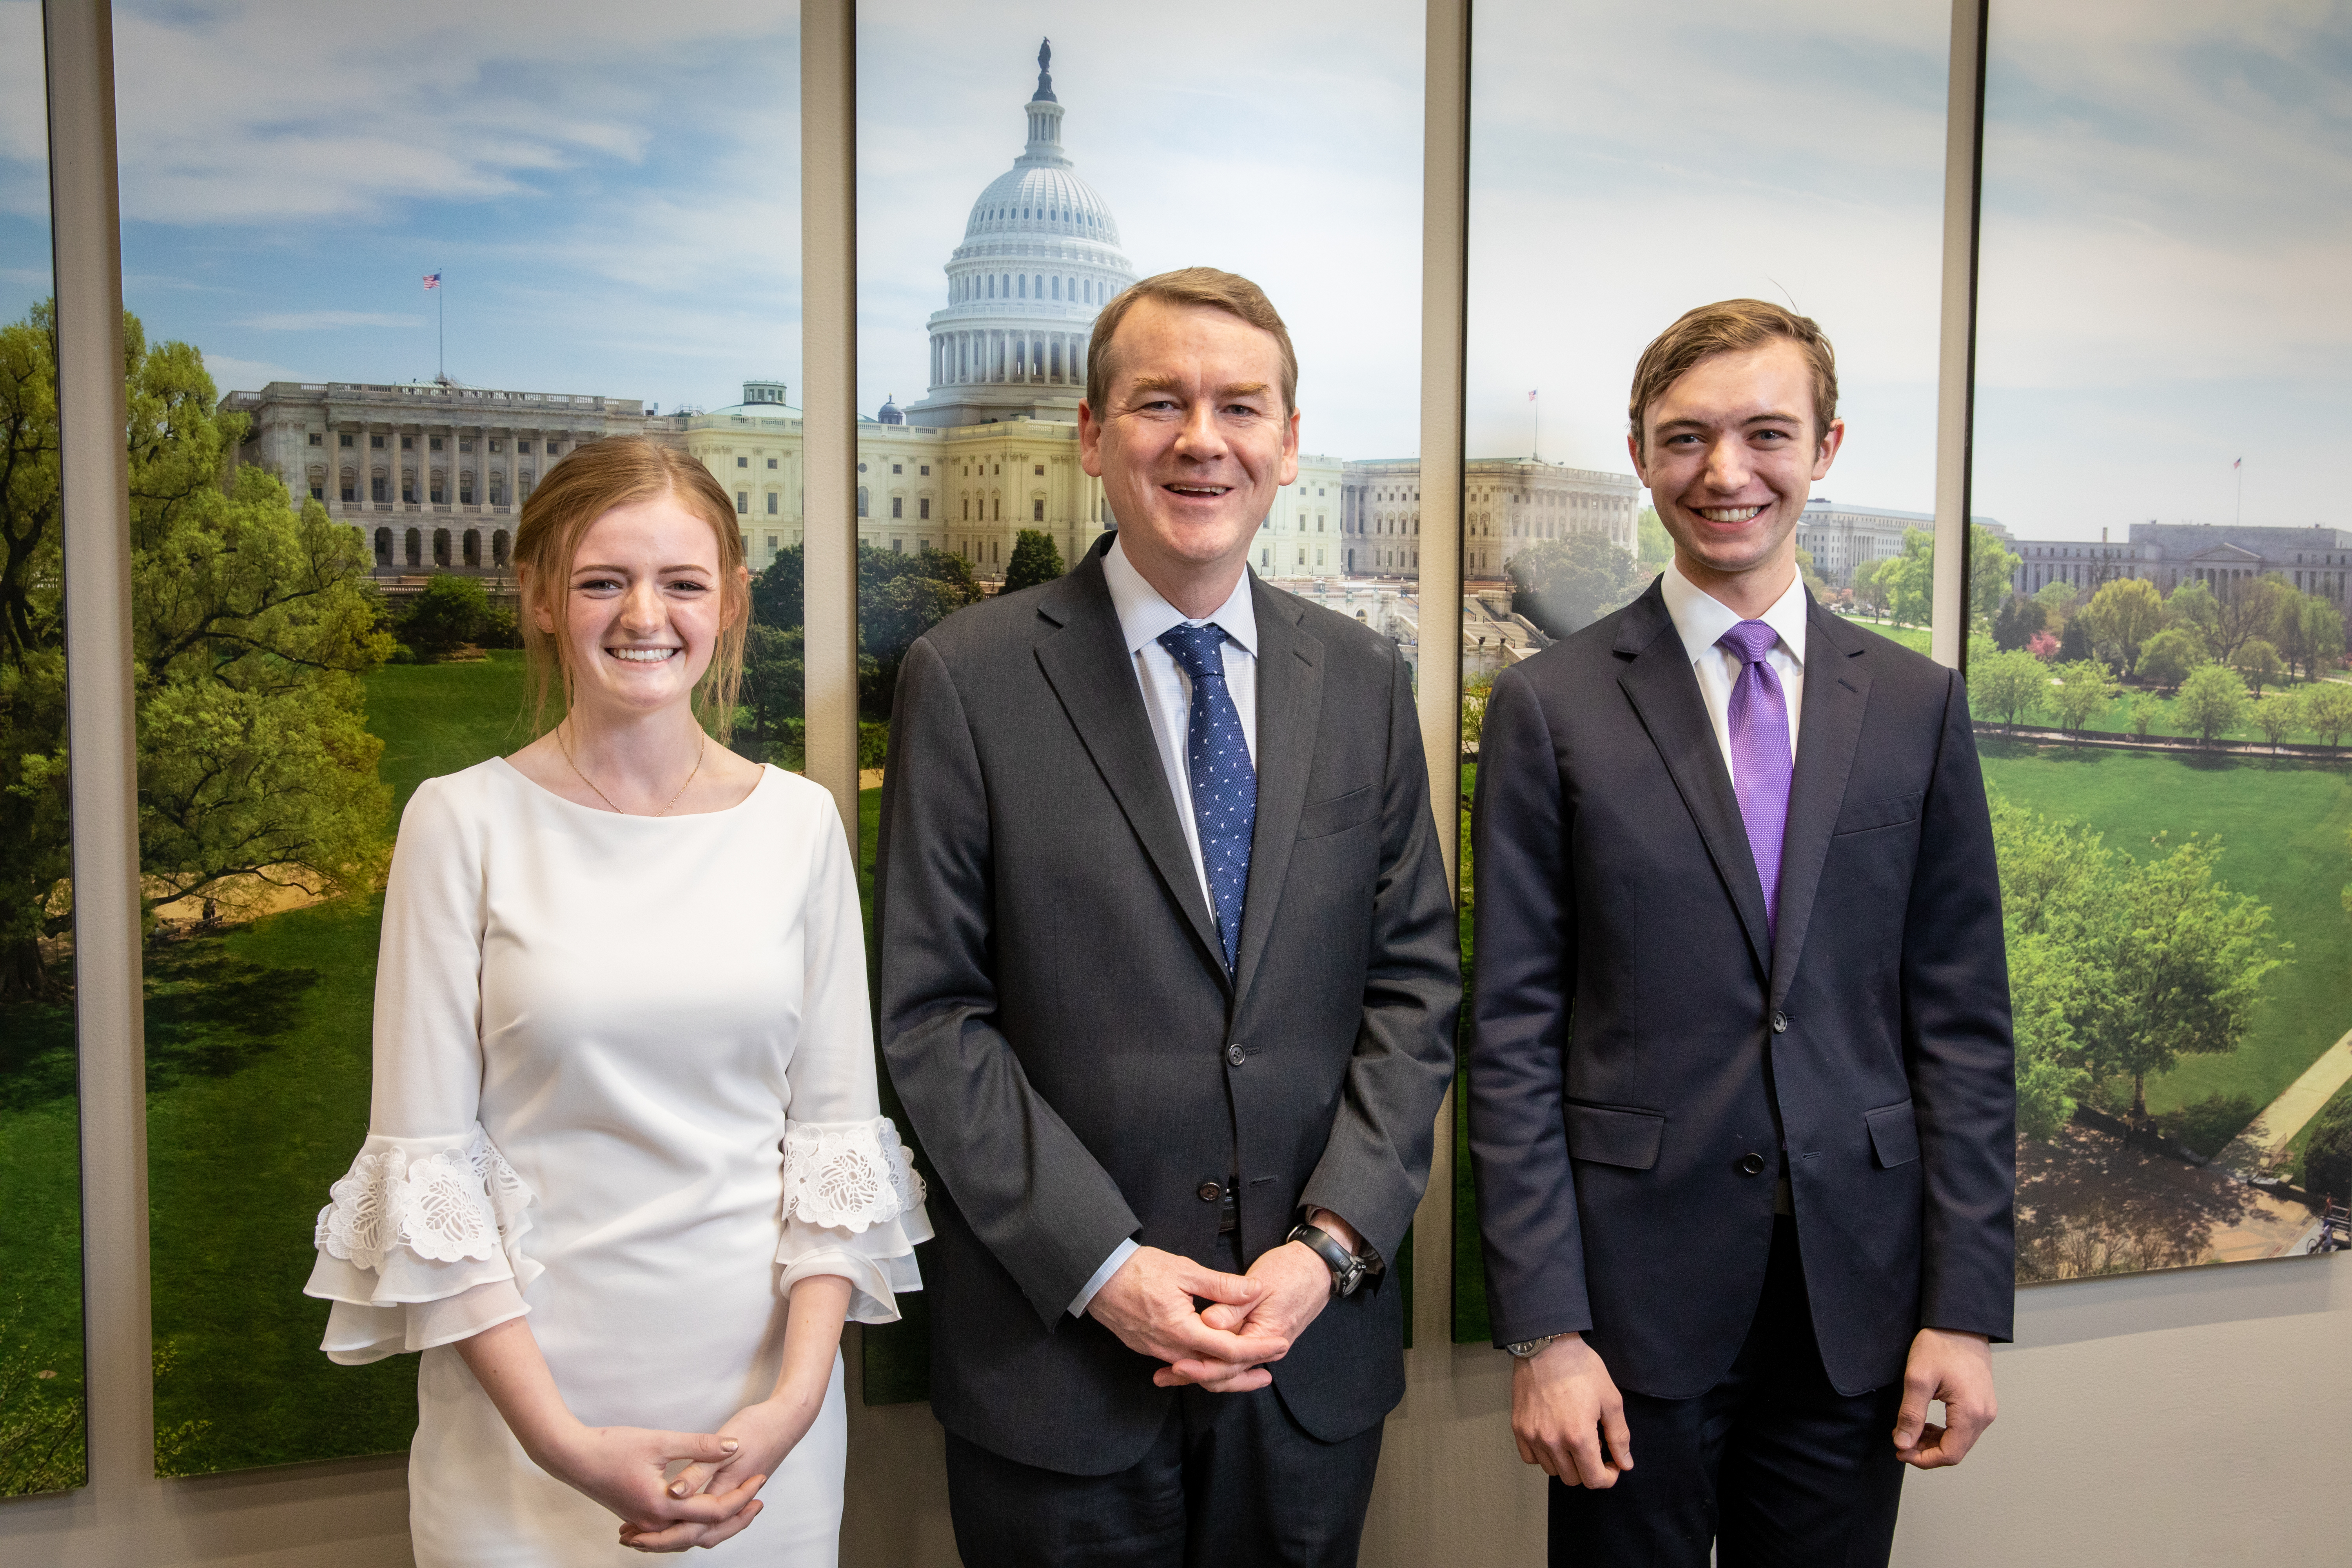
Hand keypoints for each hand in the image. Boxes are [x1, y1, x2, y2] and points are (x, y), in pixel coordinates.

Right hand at [531, 1422, 763, 1548]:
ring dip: (715, 1523)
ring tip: (740, 1506)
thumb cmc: (612, 1447)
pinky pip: (674, 1530)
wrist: (572, 1458)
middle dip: (735, 1517)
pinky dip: (694, 1523)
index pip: (713, 1510)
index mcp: (663, 1505)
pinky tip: (705, 1509)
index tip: (761, 1477)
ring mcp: (645, 1523)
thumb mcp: (660, 1441)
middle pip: (705, 1531)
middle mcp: (654, 1522)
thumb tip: (735, 1446)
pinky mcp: (639, 1517)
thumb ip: (700, 1446)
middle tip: (759, 1500)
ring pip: (688, 1534)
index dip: (741, 1495)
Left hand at [619, 1380, 828, 1551]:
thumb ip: (698, 1471)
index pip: (690, 1528)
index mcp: (725, 1492)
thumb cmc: (760, 1427)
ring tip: (645, 1532)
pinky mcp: (735, 1488)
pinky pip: (710, 1517)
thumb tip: (673, 1494)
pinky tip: (675, 1513)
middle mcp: (728, 1500)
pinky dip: (689, 1522)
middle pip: (696, 1536)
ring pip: (704, 1530)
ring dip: (675, 1534)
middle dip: (662, 1542)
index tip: (631, 1534)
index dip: (659, 1536)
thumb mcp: (726, 1445)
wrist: (789, 1419)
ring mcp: (733, 1496)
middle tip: (631, 1539)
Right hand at [1087, 1245, 1269, 1381]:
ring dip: (1224, 1371)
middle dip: (1245, 1374)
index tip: (1280, 1344)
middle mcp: (1169, 1348)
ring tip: (1249, 1368)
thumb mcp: (1184, 1270)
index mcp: (1181, 1329)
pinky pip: (1181, 1364)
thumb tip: (1254, 1290)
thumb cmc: (1138, 1269)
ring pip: (1197, 1371)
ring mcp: (1156, 1351)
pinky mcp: (1148, 1348)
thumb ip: (1221, 1285)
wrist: (1096, 1275)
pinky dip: (1202, 1365)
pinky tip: (1213, 1358)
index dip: (1258, 1349)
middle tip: (1270, 1371)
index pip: (1227, 1350)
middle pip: (1214, 1371)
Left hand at [1175, 1241, 1332, 1391]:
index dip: (1200, 1366)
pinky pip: (1232, 1359)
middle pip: (1225, 1373)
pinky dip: (1211, 1361)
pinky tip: (1191, 1358)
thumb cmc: (1290, 1271)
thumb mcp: (1262, 1284)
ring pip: (1227, 1369)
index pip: (1228, 1362)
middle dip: (1193, 1376)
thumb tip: (1207, 1322)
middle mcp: (1265, 1348)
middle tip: (1162, 1377)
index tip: (1176, 1364)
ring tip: (1169, 1373)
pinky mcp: (1257, 1339)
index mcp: (1266, 1336)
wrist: (1317, 1268)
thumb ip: (1232, 1305)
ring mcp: (1262, 1346)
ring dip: (1199, 1371)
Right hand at [1511, 1332, 1632, 1488]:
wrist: (1547, 1344)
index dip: (1608, 1477)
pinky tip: (1554, 1438)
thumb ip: (1620, 1436)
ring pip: (1552, 1470)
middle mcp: (1552, 1441)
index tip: (1612, 1464)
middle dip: (1589, 1469)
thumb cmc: (1581, 1368)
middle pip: (1573, 1479)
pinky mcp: (1518, 1427)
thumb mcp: (1611, 1399)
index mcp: (1578, 1436)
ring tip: (1574, 1439)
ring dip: (1567, 1463)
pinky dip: (1544, 1455)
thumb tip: (1625, 1464)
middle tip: (1595, 1447)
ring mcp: (1532, 1435)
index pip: (1594, 1480)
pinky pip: (1530, 1457)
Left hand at [1892, 1328, 1995, 1469]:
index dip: (1923, 1459)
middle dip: (1926, 1452)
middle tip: (1900, 1441)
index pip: (1950, 1454)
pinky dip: (1943, 1431)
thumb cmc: (1940, 1345)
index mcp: (1971, 1413)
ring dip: (1933, 1442)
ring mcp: (1986, 1410)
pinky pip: (1963, 1428)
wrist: (1960, 1323)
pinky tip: (1925, 1423)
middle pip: (1956, 1450)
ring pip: (1960, 1441)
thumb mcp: (1917, 1379)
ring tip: (1908, 1431)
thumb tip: (1903, 1444)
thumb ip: (1911, 1415)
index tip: (1900, 1452)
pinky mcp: (1981, 1403)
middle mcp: (1984, 1416)